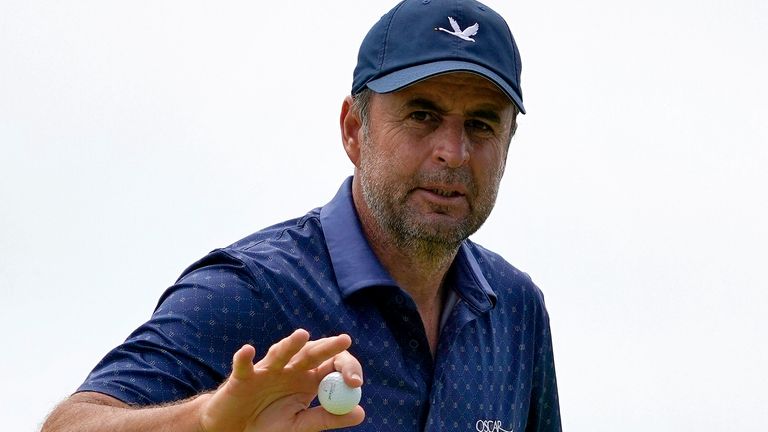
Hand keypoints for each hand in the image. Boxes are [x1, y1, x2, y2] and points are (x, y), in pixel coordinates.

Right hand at [198, 329, 364, 431]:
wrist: (237, 428)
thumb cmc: (270, 425)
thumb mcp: (300, 425)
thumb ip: (326, 418)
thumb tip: (360, 413)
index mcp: (308, 379)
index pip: (332, 365)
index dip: (347, 368)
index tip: (355, 382)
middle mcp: (291, 369)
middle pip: (312, 352)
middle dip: (328, 346)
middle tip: (344, 340)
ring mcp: (267, 369)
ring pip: (280, 352)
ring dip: (290, 344)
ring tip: (302, 335)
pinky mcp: (243, 376)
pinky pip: (244, 365)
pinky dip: (244, 357)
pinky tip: (248, 351)